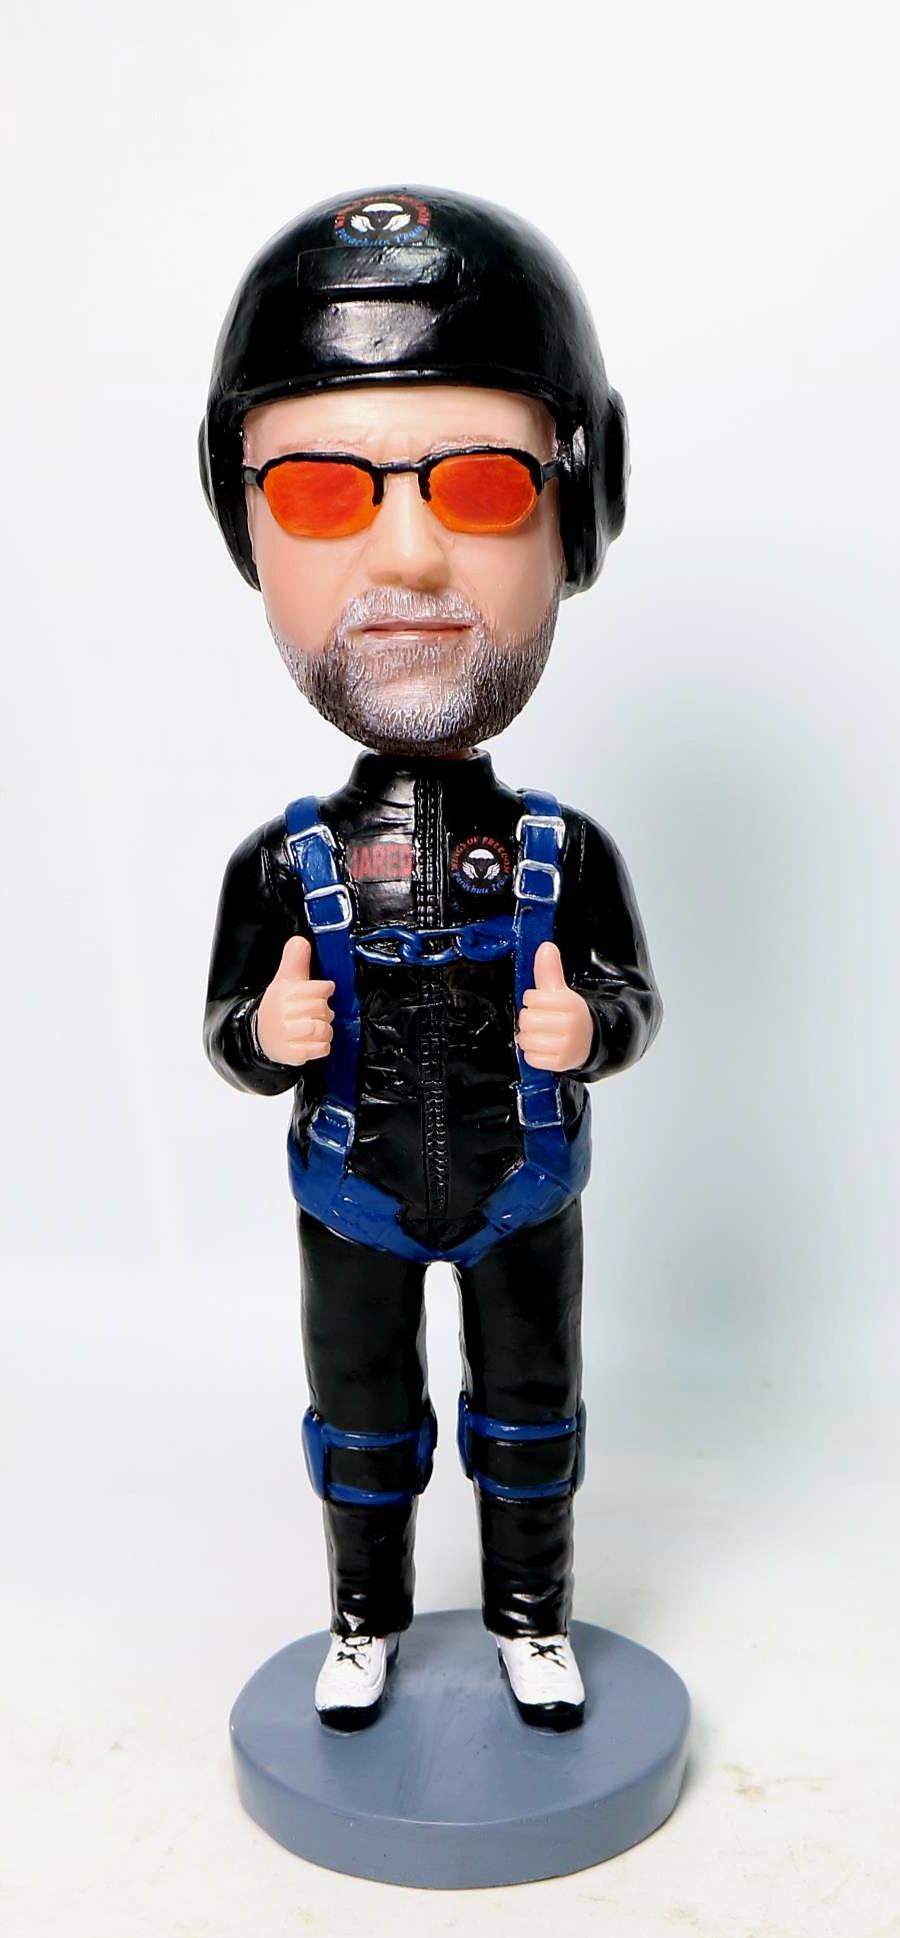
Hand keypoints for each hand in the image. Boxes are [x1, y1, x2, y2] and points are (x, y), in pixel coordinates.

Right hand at [255, 936, 334, 1065]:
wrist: (265, 1037)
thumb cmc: (280, 1007)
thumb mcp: (286, 981)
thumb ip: (295, 960)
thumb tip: (299, 940)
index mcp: (284, 994)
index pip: (321, 989)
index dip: (325, 990)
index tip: (321, 991)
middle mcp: (283, 1014)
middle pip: (323, 1010)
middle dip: (324, 1012)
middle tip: (315, 1013)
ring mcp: (287, 1036)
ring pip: (324, 1030)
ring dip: (325, 1030)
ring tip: (315, 1027)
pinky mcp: (293, 1054)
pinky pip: (321, 1048)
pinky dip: (322, 1046)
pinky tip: (313, 1041)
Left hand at [516, 941, 593, 1072]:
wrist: (588, 1041)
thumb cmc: (569, 1015)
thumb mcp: (561, 991)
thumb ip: (549, 970)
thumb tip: (545, 947)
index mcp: (569, 1003)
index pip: (530, 999)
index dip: (532, 1001)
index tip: (543, 1004)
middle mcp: (569, 1024)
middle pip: (526, 1020)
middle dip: (530, 1020)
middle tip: (542, 1021)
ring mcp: (565, 1045)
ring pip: (526, 1040)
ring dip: (529, 1038)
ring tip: (542, 1035)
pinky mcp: (560, 1062)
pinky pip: (531, 1058)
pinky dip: (533, 1054)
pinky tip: (544, 1048)